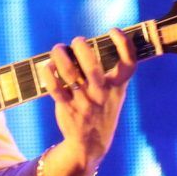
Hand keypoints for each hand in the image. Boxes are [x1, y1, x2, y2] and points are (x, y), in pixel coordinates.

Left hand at [43, 28, 138, 175]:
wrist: (91, 144)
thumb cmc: (102, 110)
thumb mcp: (115, 95)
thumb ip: (109, 74)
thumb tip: (88, 46)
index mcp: (118, 87)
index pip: (128, 63)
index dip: (123, 44)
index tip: (114, 30)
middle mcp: (102, 93)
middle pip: (92, 65)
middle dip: (81, 47)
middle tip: (77, 41)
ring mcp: (84, 101)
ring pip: (69, 73)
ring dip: (60, 55)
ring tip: (58, 49)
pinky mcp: (67, 107)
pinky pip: (54, 86)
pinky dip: (48, 73)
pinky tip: (48, 66)